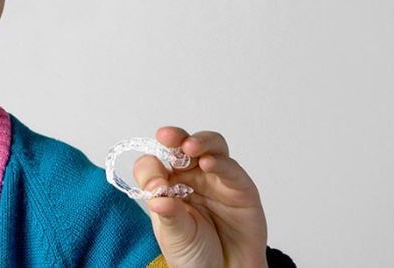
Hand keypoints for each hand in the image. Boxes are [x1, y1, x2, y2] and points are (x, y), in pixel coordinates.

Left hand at [133, 127, 267, 267]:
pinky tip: (209, 163)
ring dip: (199, 142)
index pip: (154, 163)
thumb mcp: (174, 236)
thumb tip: (155, 196)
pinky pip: (230, 168)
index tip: (154, 185)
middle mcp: (191, 178)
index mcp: (168, 186)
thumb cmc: (196, 256)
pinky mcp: (241, 188)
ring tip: (189, 147)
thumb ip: (168, 215)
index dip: (152, 169)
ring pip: (210, 147)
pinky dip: (220, 162)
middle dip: (175, 138)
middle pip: (182, 146)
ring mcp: (216, 180)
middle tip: (166, 136)